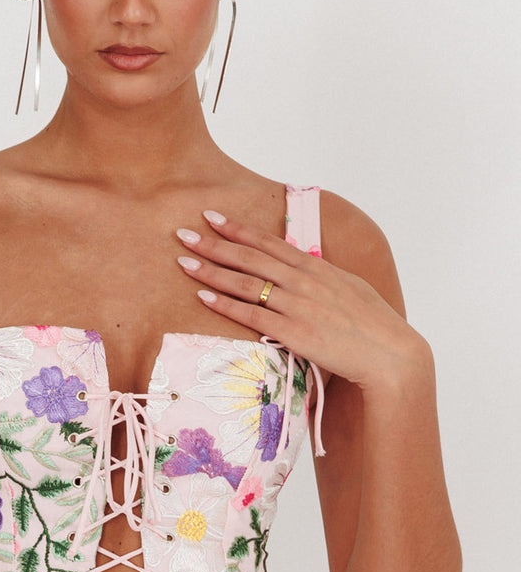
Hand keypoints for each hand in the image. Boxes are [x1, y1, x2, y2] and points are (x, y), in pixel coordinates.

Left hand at [175, 209, 422, 389]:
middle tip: (184, 234)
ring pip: (245, 282)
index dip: (238, 229)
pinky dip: (225, 303)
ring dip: (211, 270)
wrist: (388, 353)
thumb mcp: (347, 287)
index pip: (269, 242)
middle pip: (250, 257)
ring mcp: (297, 305)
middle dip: (214, 244)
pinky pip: (250, 315)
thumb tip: (302, 268)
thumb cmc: (371, 323)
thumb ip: (320, 276)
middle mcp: (303, 281)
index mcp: (316, 267)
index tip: (212, 217)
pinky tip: (203, 295)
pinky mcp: (293, 332)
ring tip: (183, 261)